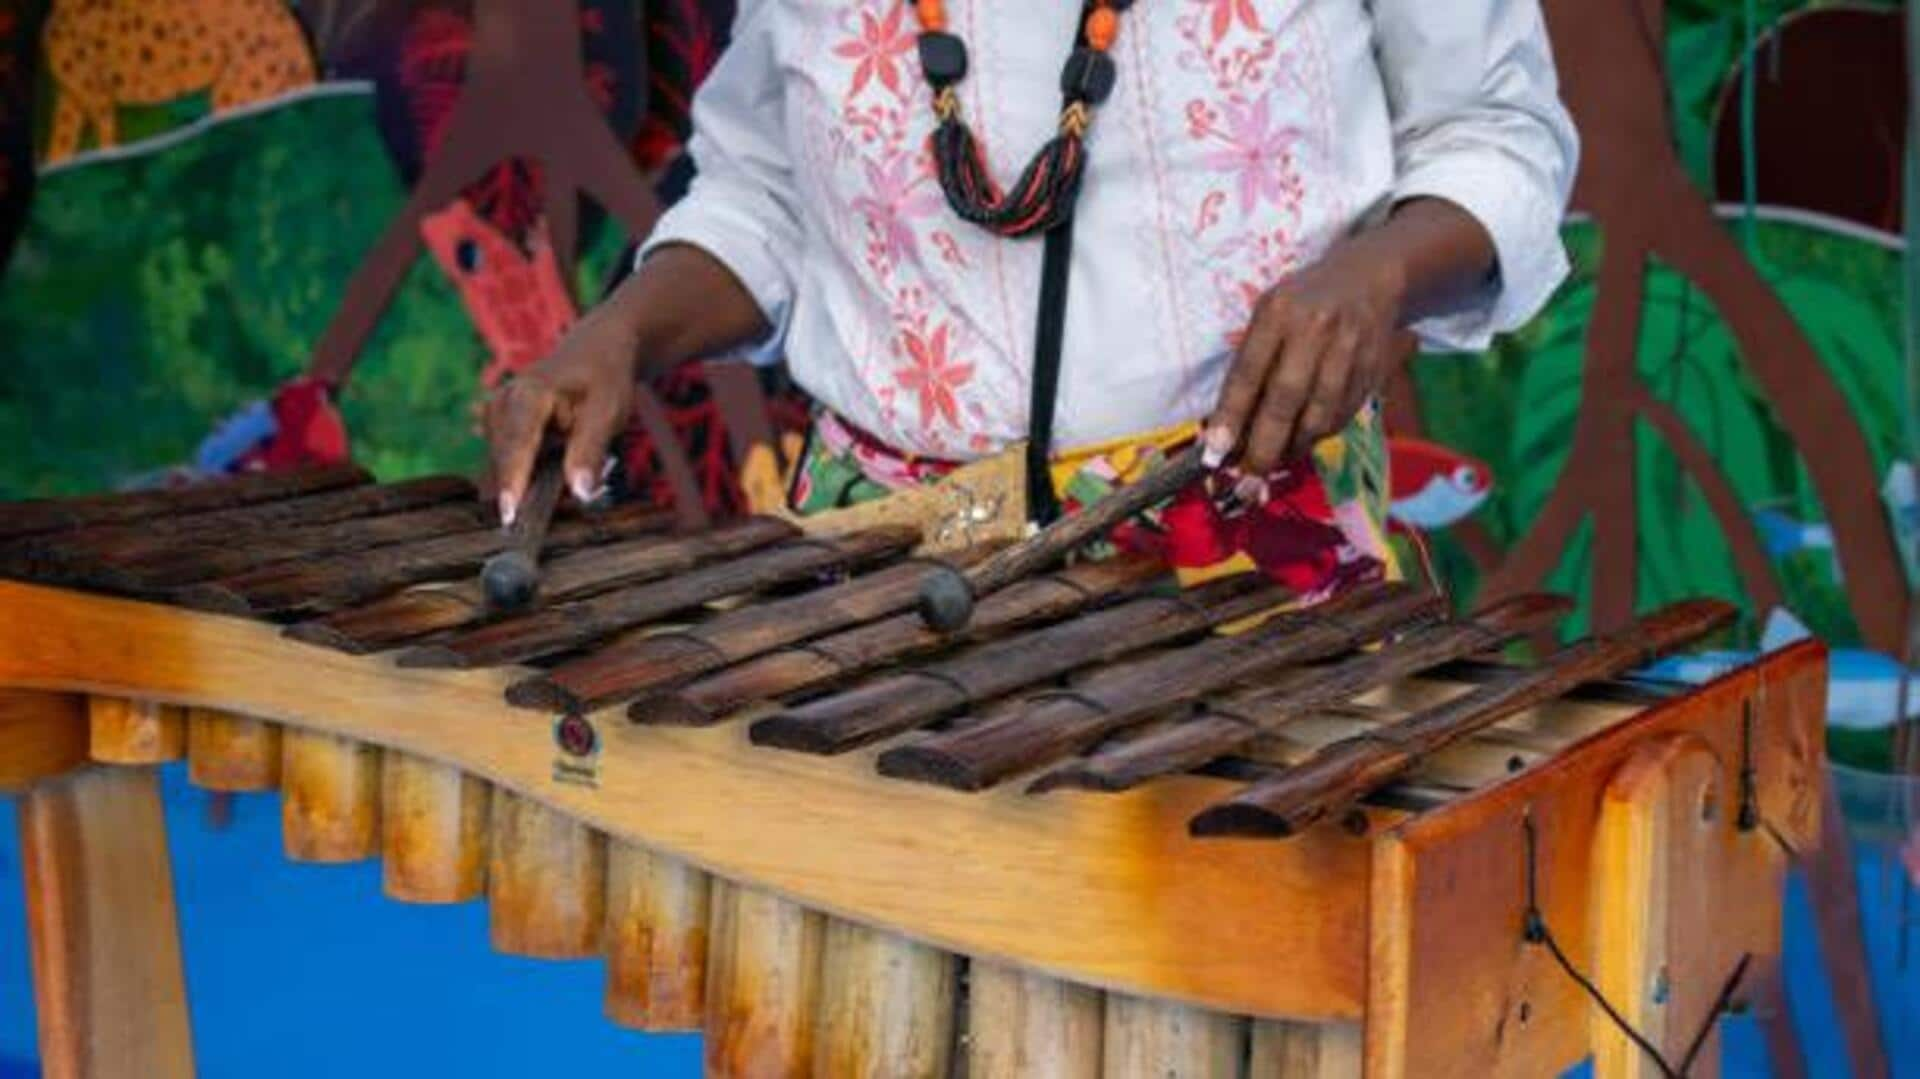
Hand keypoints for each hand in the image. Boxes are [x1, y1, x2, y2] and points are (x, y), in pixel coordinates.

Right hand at [485, 303, 641, 523]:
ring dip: (526, 482)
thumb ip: (589, 452)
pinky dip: (523, 475)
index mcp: (529, 394)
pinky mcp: (498, 426)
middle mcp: (503, 402)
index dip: (513, 481)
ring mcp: (496, 413)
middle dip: (523, 490)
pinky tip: (550, 465)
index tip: (509, 516)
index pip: (517, 444)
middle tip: (541, 518)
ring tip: (557, 474)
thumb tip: (579, 493)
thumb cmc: (605, 379)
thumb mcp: (608, 412)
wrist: (596, 351)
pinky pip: (506, 460)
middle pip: (506, 459)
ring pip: (504, 463)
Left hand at [1205, 245, 1407, 475]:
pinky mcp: (1373, 368)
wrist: (1368, 278)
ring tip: (1274, 462)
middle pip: (1287, 399)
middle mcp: (1316, 329)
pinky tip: (1303, 441)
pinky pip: (1342, 415)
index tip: (1215, 452)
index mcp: (1279, 311)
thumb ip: (1250, 361)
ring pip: (1319, 415)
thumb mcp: (1268, 313)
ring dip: (1293, 448)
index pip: (1249, 372)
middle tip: (1247, 477)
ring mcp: (1349, 349)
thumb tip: (1228, 425)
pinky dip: (1319, 435)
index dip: (1231, 416)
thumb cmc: (1303, 301)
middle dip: (1264, 446)